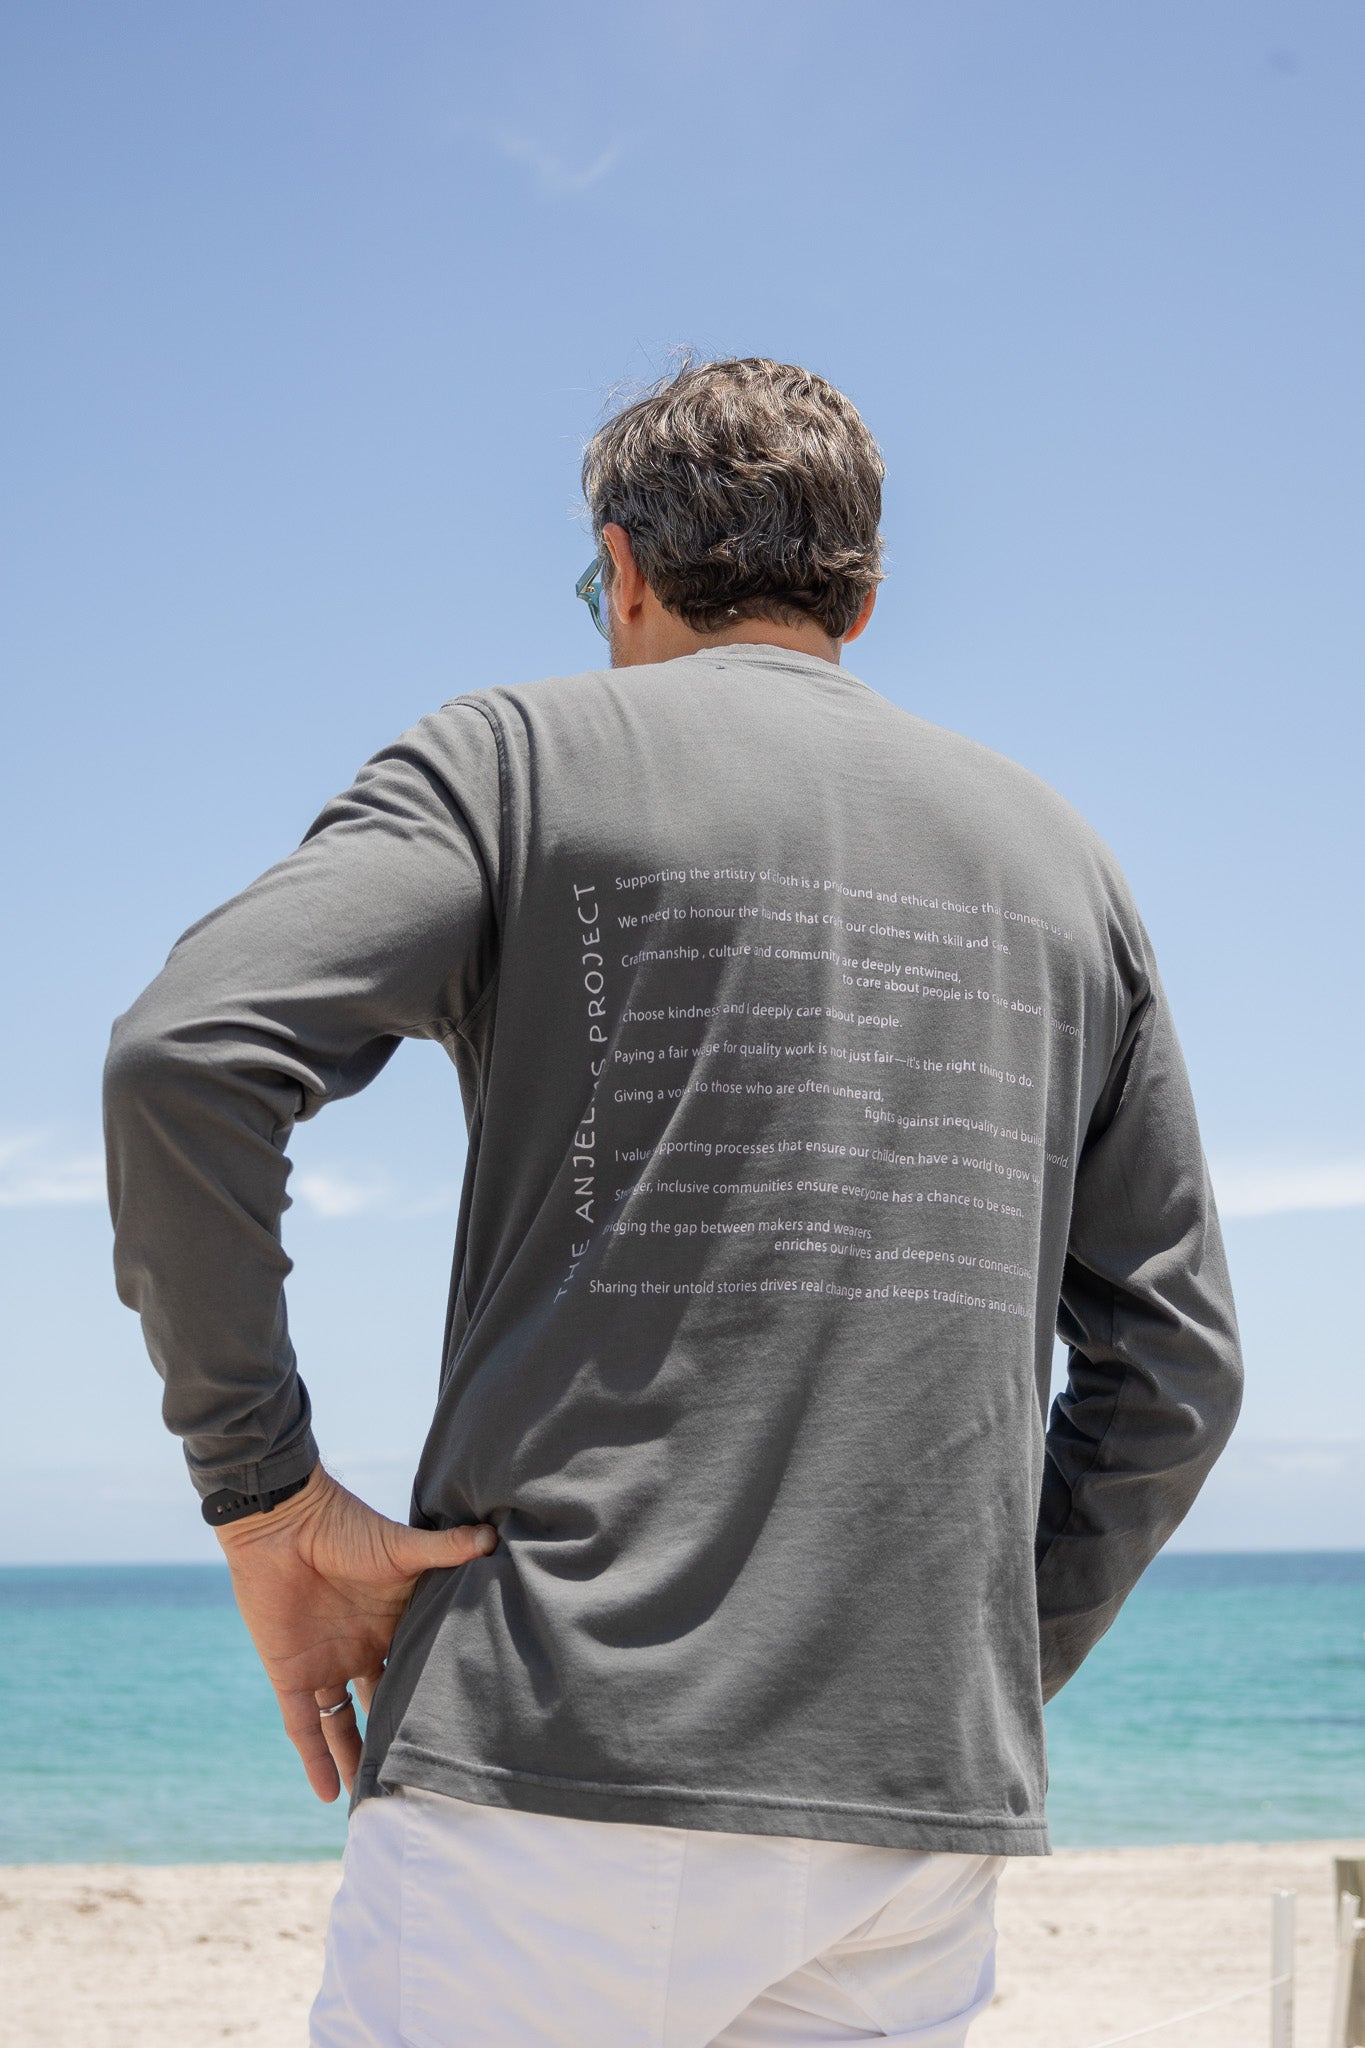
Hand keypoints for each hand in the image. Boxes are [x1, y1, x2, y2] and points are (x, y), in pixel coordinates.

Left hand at [214, 1464, 496, 1801]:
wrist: (281, 1523)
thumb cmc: (345, 1527)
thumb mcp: (400, 1546)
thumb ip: (443, 1549)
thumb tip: (493, 1538)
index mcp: (392, 1625)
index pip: (416, 1671)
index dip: (433, 1701)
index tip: (462, 1735)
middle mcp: (362, 1651)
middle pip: (384, 1706)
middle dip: (398, 1740)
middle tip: (425, 1784)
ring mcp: (326, 1665)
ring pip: (345, 1726)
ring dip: (357, 1761)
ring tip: (376, 1804)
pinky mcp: (291, 1674)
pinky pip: (303, 1726)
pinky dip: (315, 1760)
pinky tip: (328, 1795)